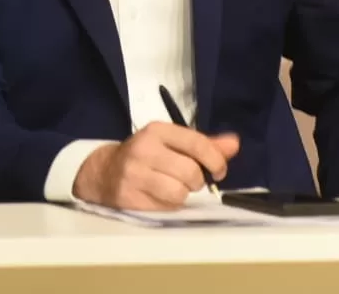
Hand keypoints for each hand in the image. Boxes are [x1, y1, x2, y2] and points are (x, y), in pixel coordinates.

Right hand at [72, 122, 239, 210]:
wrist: (103, 171)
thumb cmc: (145, 156)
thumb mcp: (171, 143)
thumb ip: (204, 144)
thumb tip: (234, 144)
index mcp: (157, 131)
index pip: (197, 143)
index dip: (216, 160)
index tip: (219, 170)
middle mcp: (144, 149)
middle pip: (190, 172)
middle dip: (197, 181)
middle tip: (190, 180)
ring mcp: (134, 174)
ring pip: (179, 193)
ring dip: (183, 195)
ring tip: (173, 188)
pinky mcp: (129, 197)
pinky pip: (165, 208)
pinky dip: (169, 206)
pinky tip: (160, 197)